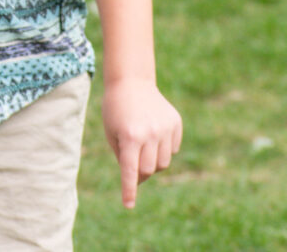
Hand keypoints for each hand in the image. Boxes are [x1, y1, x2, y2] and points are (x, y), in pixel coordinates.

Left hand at [103, 76, 182, 208]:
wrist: (131, 81)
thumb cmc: (116, 110)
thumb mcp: (111, 134)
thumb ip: (123, 158)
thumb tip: (139, 179)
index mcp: (129, 136)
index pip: (130, 171)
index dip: (129, 190)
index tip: (128, 205)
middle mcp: (149, 133)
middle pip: (148, 170)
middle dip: (140, 172)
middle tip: (133, 161)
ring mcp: (164, 128)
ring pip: (163, 163)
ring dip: (152, 161)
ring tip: (142, 145)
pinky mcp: (175, 123)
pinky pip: (172, 149)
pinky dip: (163, 148)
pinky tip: (154, 133)